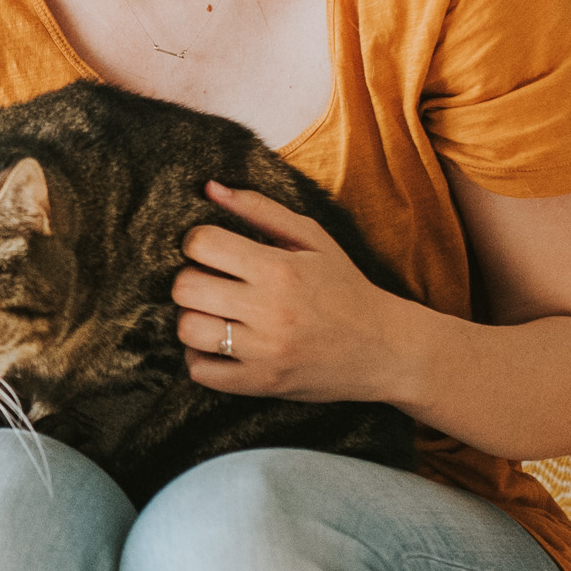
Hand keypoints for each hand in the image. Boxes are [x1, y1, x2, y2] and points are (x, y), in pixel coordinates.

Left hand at [172, 181, 401, 401]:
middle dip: (190, 278)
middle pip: (185, 287)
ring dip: (193, 317)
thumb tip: (209, 187)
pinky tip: (219, 344)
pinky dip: (200, 356)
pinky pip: (200, 370)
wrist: (384, 349)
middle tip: (210, 281)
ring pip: (188, 329)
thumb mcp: (312, 239)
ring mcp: (264, 352)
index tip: (211, 249)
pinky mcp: (260, 384)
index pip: (202, 244)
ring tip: (215, 312)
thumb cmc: (344, 288)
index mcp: (281, 269)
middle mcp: (270, 310)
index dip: (197, 241)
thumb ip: (260, 209)